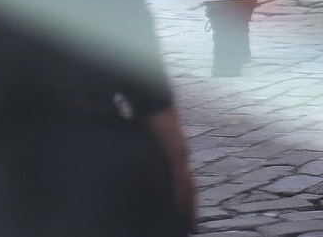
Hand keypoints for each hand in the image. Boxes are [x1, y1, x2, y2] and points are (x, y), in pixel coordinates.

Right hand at [144, 106, 195, 232]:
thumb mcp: (143, 137)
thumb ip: (141, 149)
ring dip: (188, 209)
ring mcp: (180, 156)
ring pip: (188, 188)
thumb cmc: (147, 114)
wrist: (154, 98)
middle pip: (190, 188)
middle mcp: (182, 156)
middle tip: (190, 228)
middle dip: (190, 209)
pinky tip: (180, 212)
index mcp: (175, 154)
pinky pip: (180, 182)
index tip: (184, 216)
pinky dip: (181, 199)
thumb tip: (131, 158)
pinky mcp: (176, 155)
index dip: (184, 199)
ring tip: (188, 226)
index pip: (183, 181)